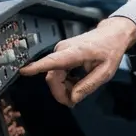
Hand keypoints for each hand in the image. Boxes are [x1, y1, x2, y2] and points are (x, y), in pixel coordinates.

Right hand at [19, 17, 135, 105]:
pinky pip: (56, 73)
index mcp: (75, 52)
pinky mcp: (60, 54)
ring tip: (80, 88)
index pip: (53, 60)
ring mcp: (60, 51)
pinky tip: (76, 81)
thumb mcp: (106, 72)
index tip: (24, 71)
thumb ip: (89, 85)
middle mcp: (63, 50)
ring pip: (53, 77)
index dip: (37, 67)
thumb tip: (73, 98)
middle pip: (52, 77)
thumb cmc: (110, 50)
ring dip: (64, 88)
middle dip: (61, 93)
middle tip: (75, 101)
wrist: (111, 35)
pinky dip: (65, 81)